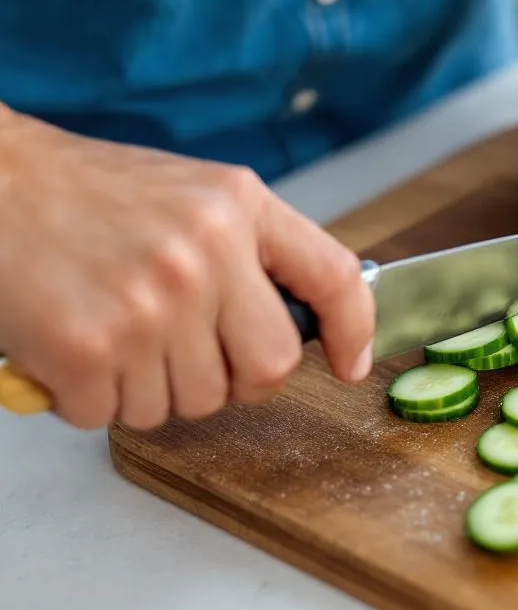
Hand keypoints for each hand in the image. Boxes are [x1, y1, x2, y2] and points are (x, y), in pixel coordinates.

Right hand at [0, 107, 374, 429]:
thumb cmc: (87, 194)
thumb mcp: (194, 195)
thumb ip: (254, 250)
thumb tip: (309, 326)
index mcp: (238, 207)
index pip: (334, 278)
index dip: (355, 330)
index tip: (352, 363)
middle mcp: (205, 254)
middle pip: (268, 368)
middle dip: (234, 379)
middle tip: (187, 354)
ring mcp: (149, 304)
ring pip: (191, 403)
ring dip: (151, 389)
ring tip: (116, 334)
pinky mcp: (88, 347)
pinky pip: (114, 415)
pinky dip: (90, 399)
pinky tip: (71, 350)